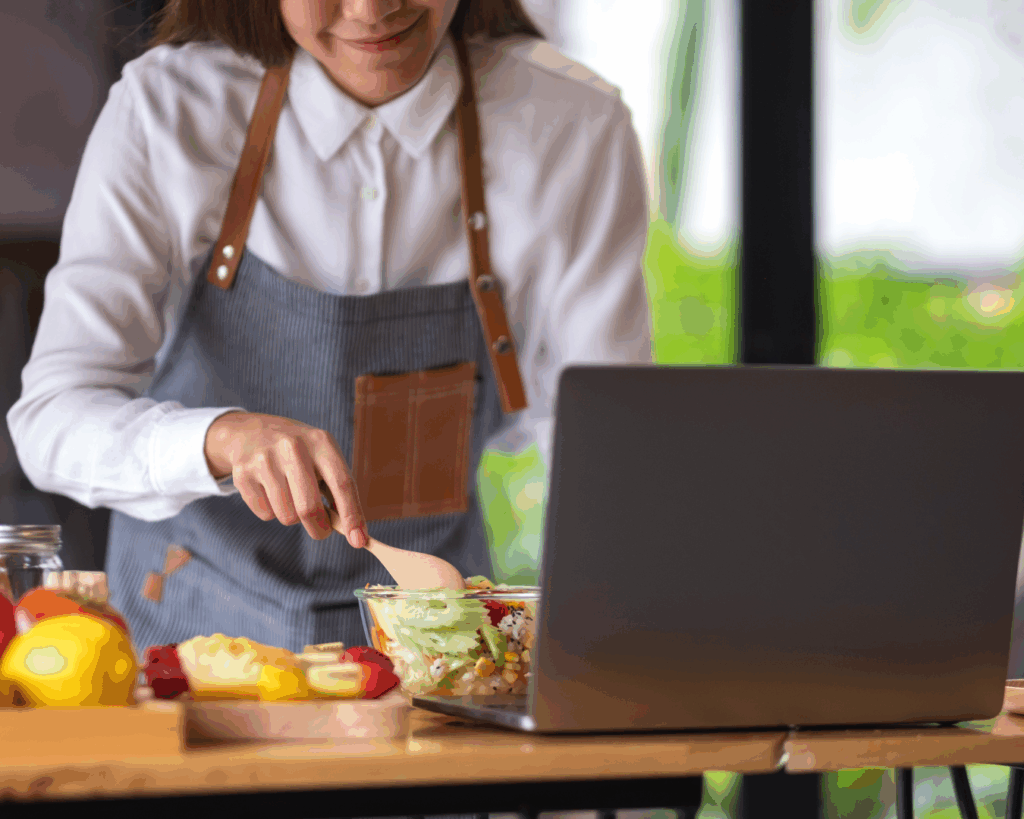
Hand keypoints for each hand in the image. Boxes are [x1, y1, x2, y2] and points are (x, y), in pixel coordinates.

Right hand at [204, 412, 368, 545]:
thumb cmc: (300, 454)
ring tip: (291, 496)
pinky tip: (270, 491)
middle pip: (309, 508)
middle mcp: (293, 447)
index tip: (359, 541)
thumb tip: (356, 533)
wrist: (252, 433)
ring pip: (287, 516)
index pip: (342, 483)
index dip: (352, 515)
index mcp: (321, 442)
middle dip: (319, 529)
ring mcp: (265, 459)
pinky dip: (272, 512)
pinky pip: (265, 514)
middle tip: (322, 532)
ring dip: (293, 517)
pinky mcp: (243, 473)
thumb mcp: (322, 458)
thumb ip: (338, 492)